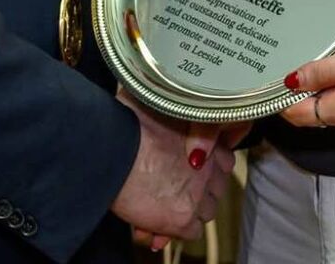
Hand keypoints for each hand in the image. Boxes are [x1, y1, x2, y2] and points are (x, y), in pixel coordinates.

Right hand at [111, 91, 236, 243]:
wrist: (112, 147)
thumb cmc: (124, 120)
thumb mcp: (149, 102)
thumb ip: (163, 109)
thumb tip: (159, 108)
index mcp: (205, 134)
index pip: (222, 158)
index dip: (205, 166)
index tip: (190, 168)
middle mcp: (208, 165)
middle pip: (216, 186)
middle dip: (198, 189)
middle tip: (174, 188)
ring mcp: (198, 192)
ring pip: (206, 210)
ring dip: (188, 208)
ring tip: (164, 204)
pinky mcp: (182, 217)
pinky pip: (191, 231)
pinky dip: (176, 228)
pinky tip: (157, 220)